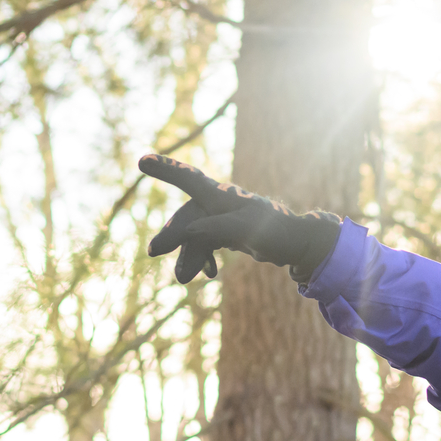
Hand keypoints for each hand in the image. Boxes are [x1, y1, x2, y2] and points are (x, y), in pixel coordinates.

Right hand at [139, 154, 341, 283]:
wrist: (296, 243)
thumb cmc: (276, 232)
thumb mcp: (248, 230)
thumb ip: (217, 229)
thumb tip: (189, 232)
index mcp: (223, 196)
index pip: (189, 179)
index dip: (166, 170)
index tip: (143, 161)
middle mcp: (219, 202)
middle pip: (187, 216)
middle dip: (172, 235)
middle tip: (154, 252)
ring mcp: (221, 217)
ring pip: (194, 234)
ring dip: (188, 255)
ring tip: (182, 279)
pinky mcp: (225, 230)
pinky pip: (205, 242)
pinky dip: (202, 257)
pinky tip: (208, 273)